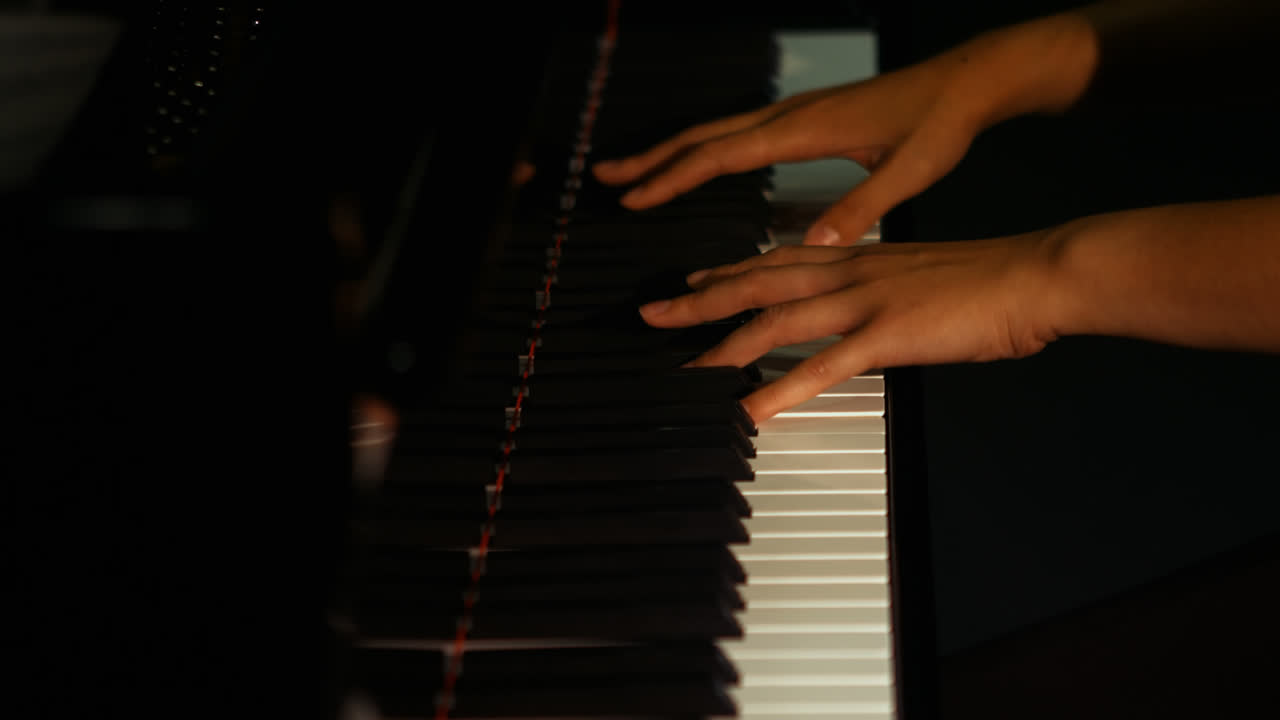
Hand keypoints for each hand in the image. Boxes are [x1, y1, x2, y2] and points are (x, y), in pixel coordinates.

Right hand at [593, 14, 1098, 245]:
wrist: (968, 82)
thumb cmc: (940, 123)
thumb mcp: (909, 171)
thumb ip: (863, 206)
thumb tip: (819, 242)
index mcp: (805, 128)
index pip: (721, 154)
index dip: (673, 178)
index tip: (635, 198)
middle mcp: (791, 115)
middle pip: (703, 135)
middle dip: (652, 158)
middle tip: (606, 179)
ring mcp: (796, 112)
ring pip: (717, 129)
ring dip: (672, 151)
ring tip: (635, 171)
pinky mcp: (807, 117)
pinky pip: (739, 130)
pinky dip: (705, 147)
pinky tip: (700, 162)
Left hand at [638, 235, 1066, 421]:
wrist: (1032, 275)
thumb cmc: (986, 279)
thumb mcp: (917, 274)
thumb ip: (878, 288)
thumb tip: (858, 310)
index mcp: (856, 257)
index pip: (776, 259)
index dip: (727, 271)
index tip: (692, 281)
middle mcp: (848, 272)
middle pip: (755, 283)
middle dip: (699, 300)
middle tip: (655, 313)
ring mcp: (862, 302)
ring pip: (773, 321)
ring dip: (721, 345)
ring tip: (683, 365)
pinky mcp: (884, 336)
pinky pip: (818, 368)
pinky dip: (776, 390)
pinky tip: (748, 410)